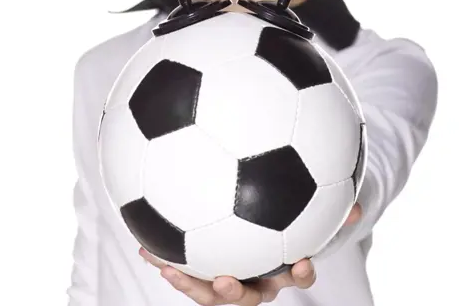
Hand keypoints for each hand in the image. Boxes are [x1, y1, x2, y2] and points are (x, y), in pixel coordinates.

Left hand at [140, 203, 361, 304]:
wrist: (266, 223)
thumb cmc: (290, 216)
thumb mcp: (309, 210)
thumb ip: (331, 209)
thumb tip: (357, 205)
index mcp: (281, 266)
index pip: (295, 277)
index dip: (299, 274)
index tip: (301, 262)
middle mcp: (254, 278)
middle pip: (245, 296)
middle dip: (232, 293)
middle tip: (223, 281)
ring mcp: (228, 275)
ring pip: (208, 290)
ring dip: (188, 282)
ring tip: (166, 266)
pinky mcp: (202, 265)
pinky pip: (186, 268)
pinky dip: (166, 258)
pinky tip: (145, 245)